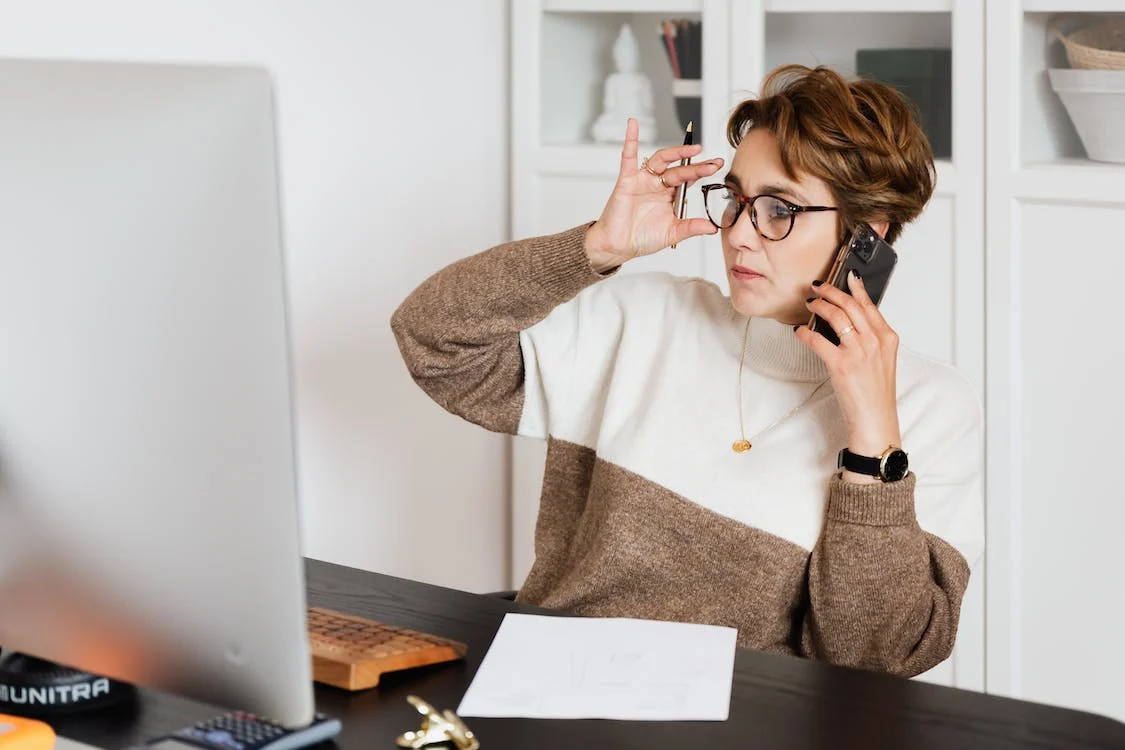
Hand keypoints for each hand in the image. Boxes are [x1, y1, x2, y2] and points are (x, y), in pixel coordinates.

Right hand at [584, 118, 723, 272]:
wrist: (618, 246)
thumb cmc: (642, 238)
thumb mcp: (672, 232)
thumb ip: (691, 228)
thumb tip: (713, 228)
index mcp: (670, 194)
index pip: (689, 178)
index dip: (703, 171)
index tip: (718, 165)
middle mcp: (658, 184)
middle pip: (679, 169)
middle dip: (696, 166)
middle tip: (713, 163)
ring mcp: (643, 180)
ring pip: (661, 160)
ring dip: (676, 152)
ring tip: (692, 148)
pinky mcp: (627, 180)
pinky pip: (628, 157)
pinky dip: (630, 140)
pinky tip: (633, 125)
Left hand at [795, 272, 901, 482]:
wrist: (876, 419)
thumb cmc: (876, 393)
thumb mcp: (882, 360)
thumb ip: (871, 338)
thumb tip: (850, 320)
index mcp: (887, 338)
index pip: (869, 304)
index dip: (855, 287)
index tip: (846, 275)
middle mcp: (875, 341)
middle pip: (850, 305)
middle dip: (831, 291)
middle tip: (817, 286)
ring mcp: (858, 352)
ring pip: (835, 316)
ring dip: (818, 306)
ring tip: (809, 304)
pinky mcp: (841, 365)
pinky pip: (817, 340)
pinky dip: (805, 332)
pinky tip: (800, 331)